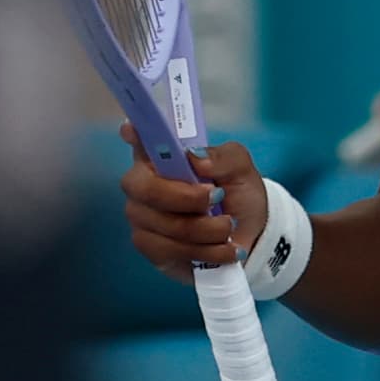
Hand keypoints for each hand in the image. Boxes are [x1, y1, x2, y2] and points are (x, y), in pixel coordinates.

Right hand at [120, 123, 268, 283]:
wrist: (248, 235)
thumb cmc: (236, 193)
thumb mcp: (241, 170)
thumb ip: (223, 158)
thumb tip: (195, 159)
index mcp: (162, 156)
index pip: (139, 140)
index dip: (133, 135)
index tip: (131, 130)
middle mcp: (143, 184)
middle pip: (145, 189)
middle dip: (187, 197)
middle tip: (218, 198)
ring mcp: (142, 217)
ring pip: (167, 225)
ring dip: (208, 229)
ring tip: (229, 227)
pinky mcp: (150, 247)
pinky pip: (172, 250)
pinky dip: (206, 250)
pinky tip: (225, 249)